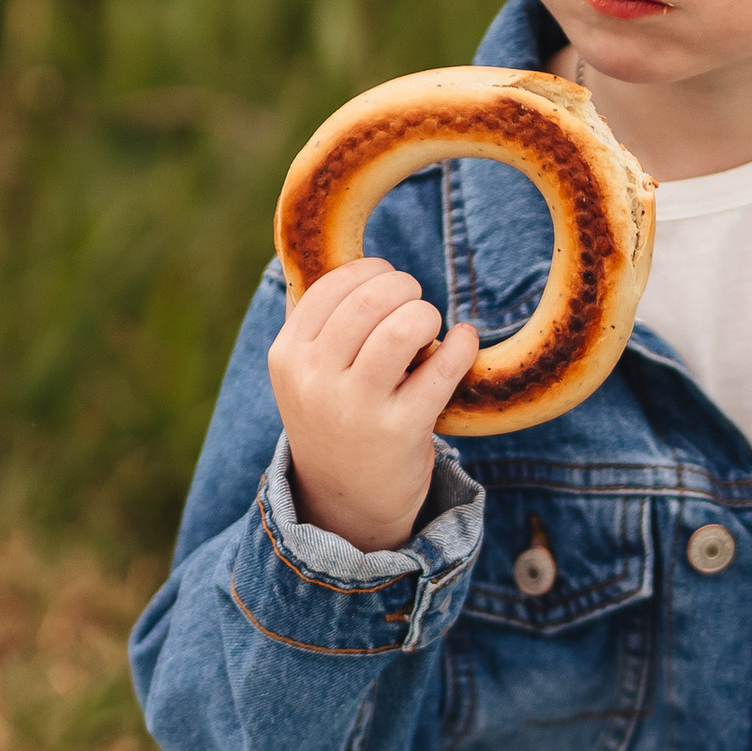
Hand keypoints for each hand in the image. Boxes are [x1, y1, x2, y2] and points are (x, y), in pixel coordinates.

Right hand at [268, 259, 479, 551]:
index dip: (371, 272)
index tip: (390, 282)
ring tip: (430, 326)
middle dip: (405, 289)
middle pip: (370, 300)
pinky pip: (441, 370)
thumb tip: (337, 249)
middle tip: (416, 302)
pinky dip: (461, 345)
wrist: (346, 501)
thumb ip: (317, 319)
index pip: (332, 286)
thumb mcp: (307, 372)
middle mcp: (314, 380)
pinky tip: (465, 341)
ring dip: (427, 315)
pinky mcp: (399, 433)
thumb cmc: (337, 417)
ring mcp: (355, 409)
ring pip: (402, 328)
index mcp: (287, 356)